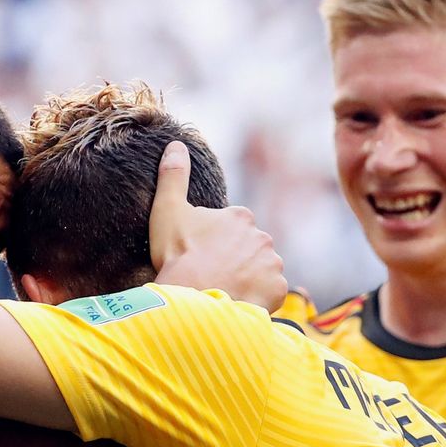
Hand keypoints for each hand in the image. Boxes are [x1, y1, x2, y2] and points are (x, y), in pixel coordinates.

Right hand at [148, 141, 286, 310]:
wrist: (194, 297)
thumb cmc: (178, 255)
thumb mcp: (167, 210)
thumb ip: (172, 176)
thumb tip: (176, 144)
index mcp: (239, 216)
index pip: (231, 230)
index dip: (214, 245)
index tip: (199, 257)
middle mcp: (262, 236)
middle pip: (249, 250)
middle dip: (235, 261)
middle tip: (211, 276)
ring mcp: (273, 263)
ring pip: (261, 271)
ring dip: (248, 279)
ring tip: (223, 291)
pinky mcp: (277, 289)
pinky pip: (270, 294)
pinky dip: (257, 299)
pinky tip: (237, 302)